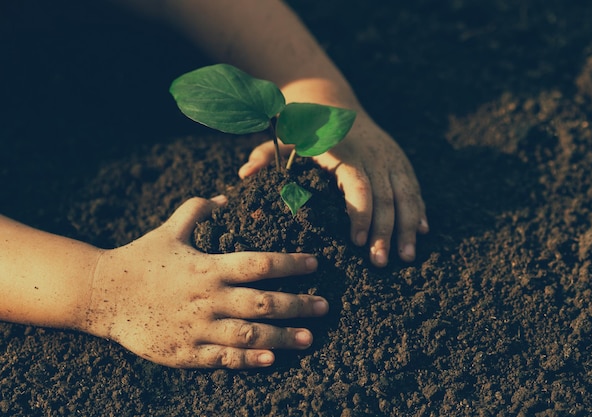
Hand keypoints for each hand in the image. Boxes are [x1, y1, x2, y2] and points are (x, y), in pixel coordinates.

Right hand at [84, 197, 327, 368]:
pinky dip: (249, 359)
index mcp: (208, 267)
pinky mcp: (186, 352)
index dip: (292, 263)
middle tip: (325, 306)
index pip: (260, 263)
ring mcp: (197, 327)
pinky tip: (271, 359)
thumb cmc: (140, 259)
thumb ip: (197, 209)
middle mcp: (208, 298)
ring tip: (310, 338)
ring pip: (250, 335)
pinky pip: (223, 358)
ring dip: (283, 337)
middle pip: (263, 302)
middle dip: (298, 305)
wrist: (103, 295)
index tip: (316, 264)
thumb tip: (224, 197)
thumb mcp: (169, 228)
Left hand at [239, 115, 428, 266]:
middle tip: (379, 263)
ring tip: (407, 258)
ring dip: (408, 226)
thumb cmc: (304, 127)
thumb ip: (266, 154)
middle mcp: (373, 153)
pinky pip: (413, 187)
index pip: (359, 184)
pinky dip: (418, 209)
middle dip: (386, 230)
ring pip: (406, 193)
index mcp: (346, 149)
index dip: (361, 213)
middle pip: (386, 195)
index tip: (357, 242)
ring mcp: (390, 156)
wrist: (334, 102)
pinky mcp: (400, 160)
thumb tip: (244, 173)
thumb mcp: (284, 137)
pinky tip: (422, 232)